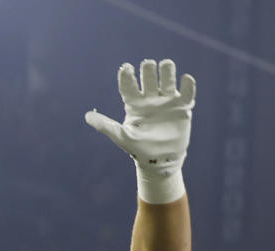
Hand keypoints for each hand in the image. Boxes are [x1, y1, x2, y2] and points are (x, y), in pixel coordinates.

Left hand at [85, 59, 194, 202]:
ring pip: (167, 77)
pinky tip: (185, 79)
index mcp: (134, 103)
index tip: (126, 67)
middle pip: (149, 75)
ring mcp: (167, 101)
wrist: (160, 160)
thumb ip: (105, 125)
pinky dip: (188, 84)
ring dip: (167, 69)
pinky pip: (187, 92)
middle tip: (147, 66)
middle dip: (148, 69)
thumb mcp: (121, 136)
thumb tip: (86, 116)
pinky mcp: (182, 107)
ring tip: (166, 65)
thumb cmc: (138, 148)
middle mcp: (150, 98)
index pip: (129, 84)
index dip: (127, 74)